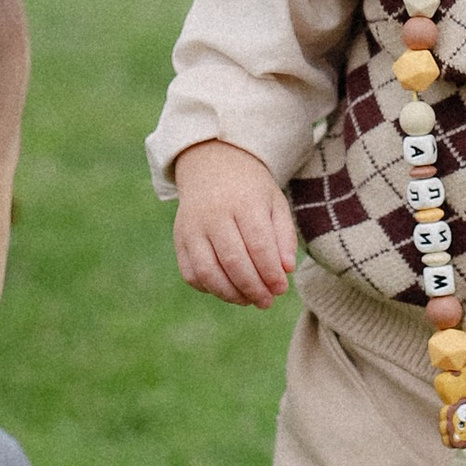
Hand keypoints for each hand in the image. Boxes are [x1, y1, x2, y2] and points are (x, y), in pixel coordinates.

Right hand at [174, 141, 300, 305]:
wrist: (212, 163)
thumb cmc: (250, 189)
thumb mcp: (275, 203)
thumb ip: (284, 236)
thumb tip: (286, 270)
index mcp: (243, 202)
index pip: (258, 245)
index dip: (270, 273)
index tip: (282, 288)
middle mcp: (214, 214)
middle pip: (233, 261)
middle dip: (253, 288)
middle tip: (267, 301)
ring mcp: (192, 227)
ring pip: (207, 272)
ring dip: (230, 294)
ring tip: (248, 300)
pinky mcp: (179, 239)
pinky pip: (190, 273)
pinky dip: (208, 288)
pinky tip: (226, 289)